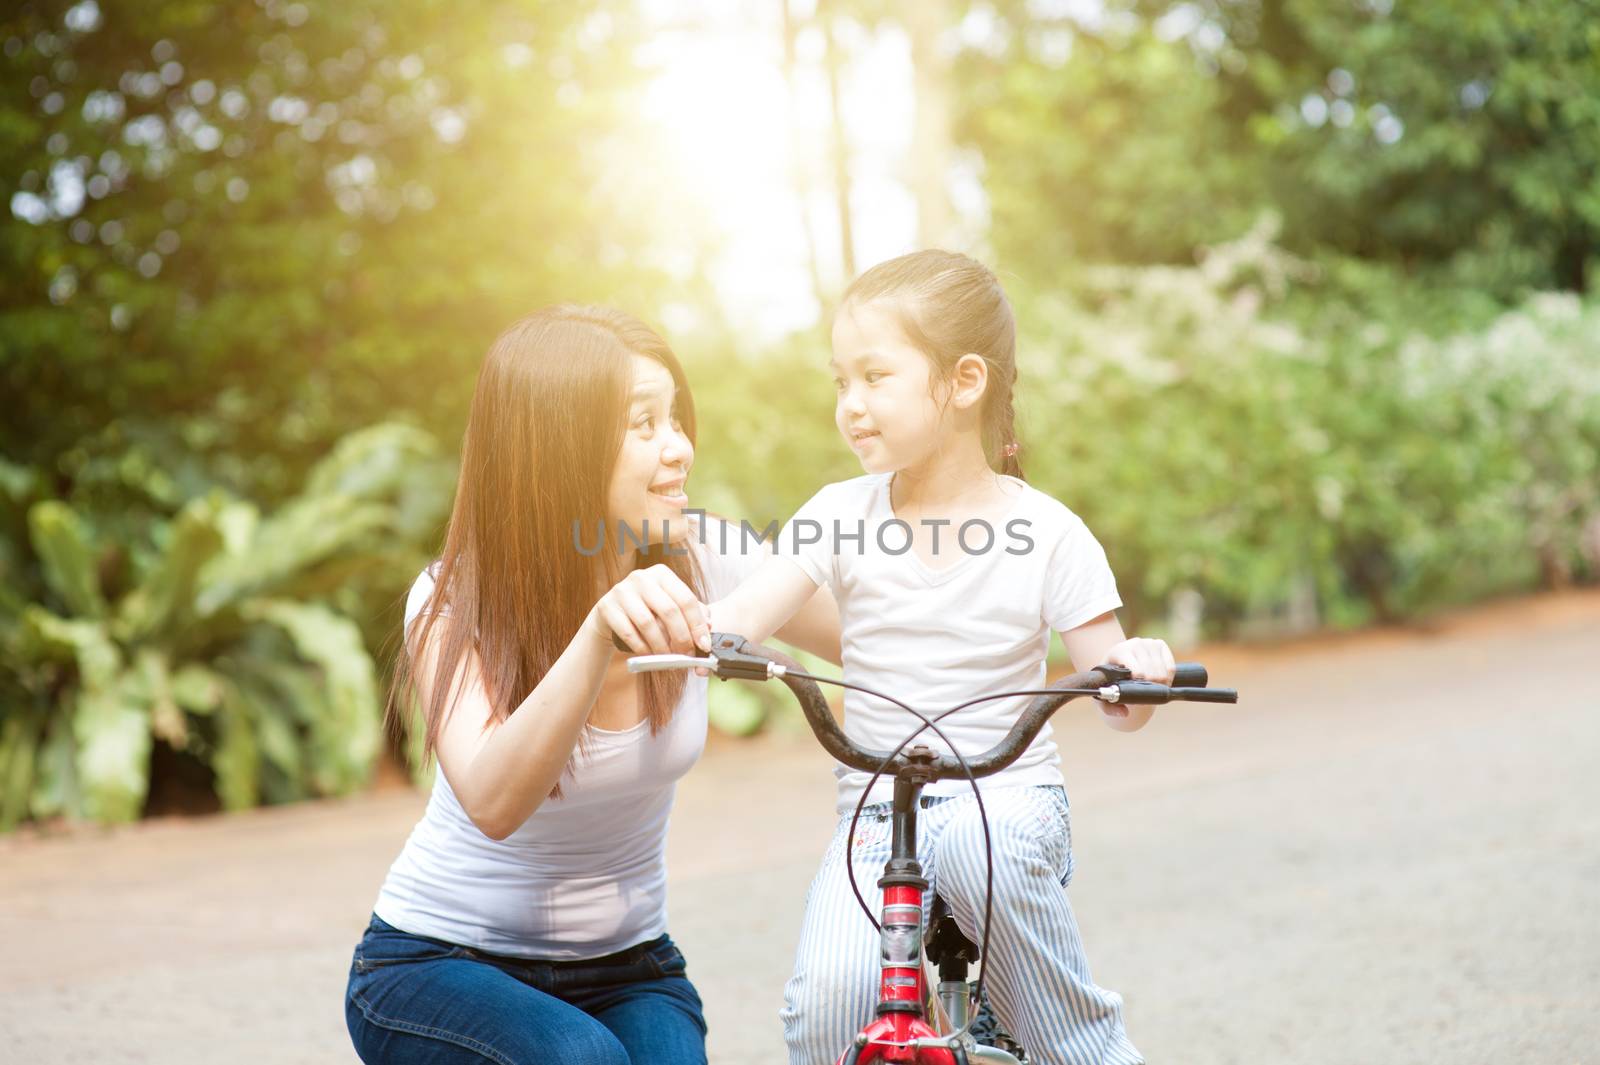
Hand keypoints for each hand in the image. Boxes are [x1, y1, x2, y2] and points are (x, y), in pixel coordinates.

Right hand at [587, 565, 711, 655]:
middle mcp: (641, 577)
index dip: (697, 625)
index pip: (686, 599)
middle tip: (687, 656)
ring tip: (669, 659)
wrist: (611, 616)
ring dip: (662, 647)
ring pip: (648, 624)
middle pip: (669, 611)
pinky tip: (650, 656)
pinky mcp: (606, 607)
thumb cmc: (648, 611)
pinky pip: (629, 633)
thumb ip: (692, 613)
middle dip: (681, 638)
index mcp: (662, 573)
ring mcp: (621, 591)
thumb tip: (709, 626)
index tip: (704, 645)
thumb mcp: (670, 607)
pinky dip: (643, 648)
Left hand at [1100, 636, 1174, 717]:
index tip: (1134, 693)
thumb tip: (1124, 713)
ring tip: (1151, 688)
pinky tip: (1160, 682)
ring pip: (1163, 672)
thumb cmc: (1110, 676)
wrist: (1116, 658)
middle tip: (1143, 692)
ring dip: (1160, 685)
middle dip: (1150, 688)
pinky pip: (1171, 667)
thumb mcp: (1104, 690)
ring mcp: (1149, 642)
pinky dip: (1168, 679)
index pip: (1138, 672)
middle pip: (1152, 674)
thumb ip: (1109, 707)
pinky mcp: (1160, 644)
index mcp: (1120, 651)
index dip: (1139, 687)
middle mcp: (1135, 643)